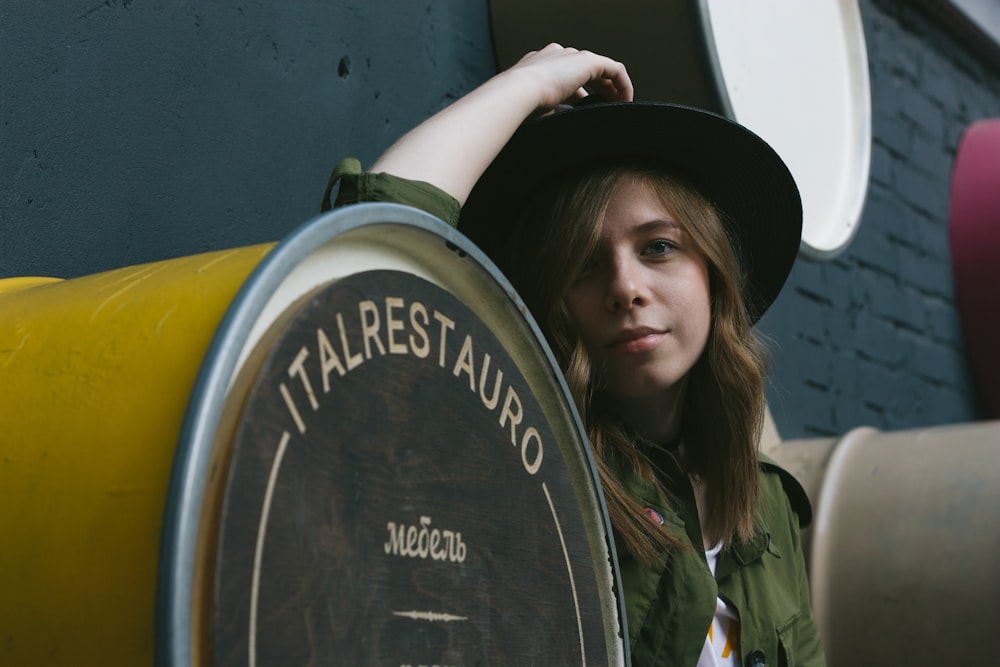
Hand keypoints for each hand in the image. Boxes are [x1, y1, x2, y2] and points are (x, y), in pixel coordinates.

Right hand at [503, 43, 632, 110]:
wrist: (518, 90)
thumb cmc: (518, 106)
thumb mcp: (535, 110)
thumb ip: (548, 112)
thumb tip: (556, 126)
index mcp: (539, 66)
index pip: (566, 78)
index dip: (579, 97)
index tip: (584, 113)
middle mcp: (557, 56)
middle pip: (586, 73)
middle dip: (599, 92)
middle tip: (605, 111)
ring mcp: (571, 55)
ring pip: (601, 70)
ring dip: (612, 90)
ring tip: (617, 108)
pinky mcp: (587, 60)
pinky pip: (614, 70)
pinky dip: (623, 85)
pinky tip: (625, 102)